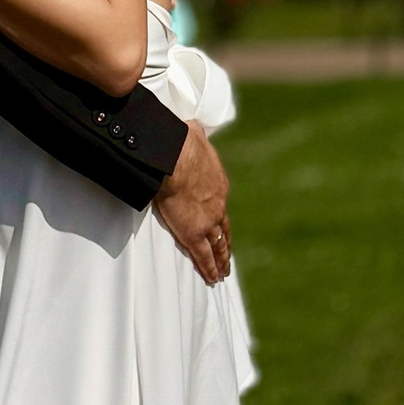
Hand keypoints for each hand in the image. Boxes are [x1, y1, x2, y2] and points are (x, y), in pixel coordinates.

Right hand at [153, 121, 231, 286]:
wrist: (176, 159)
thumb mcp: (194, 136)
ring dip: (221, 260)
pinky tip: (213, 279)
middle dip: (226, 244)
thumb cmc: (181, 144)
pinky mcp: (194, 234)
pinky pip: (204, 256)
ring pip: (218, 246)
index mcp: (218, 184)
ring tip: (222, 272)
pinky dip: (209, 268)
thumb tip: (192, 125)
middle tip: (228, 256)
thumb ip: (195, 136)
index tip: (220, 225)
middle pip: (224, 230)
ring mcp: (208, 222)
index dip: (220, 217)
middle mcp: (218, 206)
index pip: (219, 205)